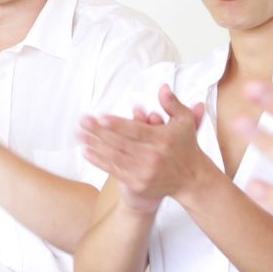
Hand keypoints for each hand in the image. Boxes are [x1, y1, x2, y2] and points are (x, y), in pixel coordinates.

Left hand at [79, 85, 207, 212]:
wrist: (192, 180)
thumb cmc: (186, 147)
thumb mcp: (185, 121)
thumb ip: (172, 104)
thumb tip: (162, 88)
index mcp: (163, 139)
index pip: (136, 131)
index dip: (117, 124)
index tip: (100, 117)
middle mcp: (153, 157)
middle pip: (121, 143)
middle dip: (99, 132)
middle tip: (83, 121)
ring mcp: (144, 172)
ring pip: (115, 157)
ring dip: (95, 145)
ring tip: (80, 134)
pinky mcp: (138, 183)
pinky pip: (115, 171)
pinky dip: (99, 161)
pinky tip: (87, 152)